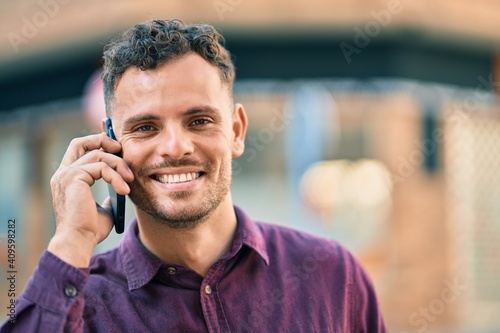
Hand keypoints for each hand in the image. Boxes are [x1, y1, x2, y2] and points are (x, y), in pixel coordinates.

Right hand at [47, 133, 133, 266]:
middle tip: (121, 151)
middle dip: (103, 141)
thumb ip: (109, 197)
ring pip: (98, 156)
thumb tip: (119, 192)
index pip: (79, 150)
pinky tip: (125, 190)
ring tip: (130, 179)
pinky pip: (102, 168)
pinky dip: (116, 177)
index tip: (118, 149)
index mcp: (67, 179)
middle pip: (81, 142)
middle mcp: (63, 174)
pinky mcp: (73, 177)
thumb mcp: (103, 209)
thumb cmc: (89, 230)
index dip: (98, 144)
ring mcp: (66, 174)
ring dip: (118, 165)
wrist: (79, 242)